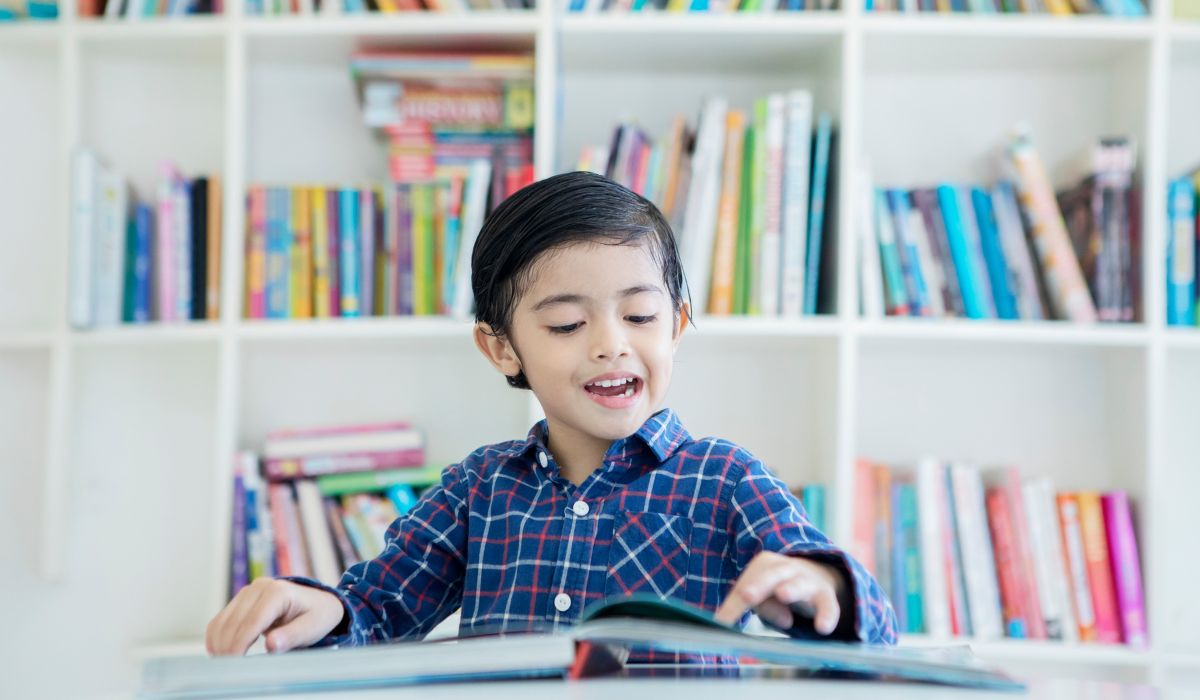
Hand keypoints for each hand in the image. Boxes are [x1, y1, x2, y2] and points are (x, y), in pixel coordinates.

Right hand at [205, 578, 345, 655]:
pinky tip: (220, 652)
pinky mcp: (241, 600)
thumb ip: (292, 636)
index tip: (235, 663)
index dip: (240, 644)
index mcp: (278, 592)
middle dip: (228, 647)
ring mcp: (248, 592)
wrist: (319, 602)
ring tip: (226, 664)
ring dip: (220, 644)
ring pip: (223, 621)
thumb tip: (271, 644)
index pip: (252, 621)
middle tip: (229, 670)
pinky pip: (221, 620)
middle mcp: (260, 587)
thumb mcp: (313, 627)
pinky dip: (217, 637)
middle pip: (234, 622)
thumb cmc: (318, 615)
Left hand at [714, 551, 844, 635]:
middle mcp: (785, 568)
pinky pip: (827, 605)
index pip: (746, 586)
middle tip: (747, 596)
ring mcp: (806, 580)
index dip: (733, 604)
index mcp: (764, 564)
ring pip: (798, 584)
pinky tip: (823, 628)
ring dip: (791, 589)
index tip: (722, 622)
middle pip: (770, 576)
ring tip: (783, 594)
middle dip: (758, 585)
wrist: (817, 575)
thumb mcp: (763, 595)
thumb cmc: (778, 587)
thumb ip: (752, 607)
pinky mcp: (825, 595)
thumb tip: (738, 623)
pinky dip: (826, 615)